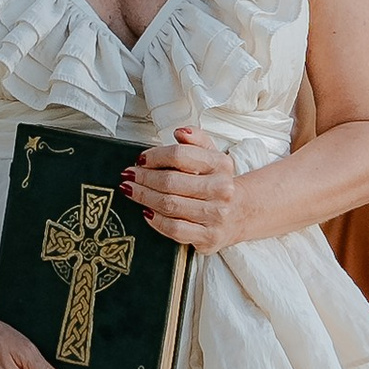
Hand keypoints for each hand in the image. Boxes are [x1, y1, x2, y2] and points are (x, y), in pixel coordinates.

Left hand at [123, 123, 246, 252]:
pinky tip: (147, 211)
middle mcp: (221, 189)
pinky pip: (174, 228)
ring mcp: (216, 215)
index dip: (155, 156)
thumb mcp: (211, 156)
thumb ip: (196, 140)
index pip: (180, 155)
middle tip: (129, 175)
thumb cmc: (217, 183)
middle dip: (143, 178)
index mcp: (221, 164)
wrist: (240, 213)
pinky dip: (156, 220)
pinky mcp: (208, 237)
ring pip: (169, 204)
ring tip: (131, 191)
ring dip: (144, 197)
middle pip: (170, 181)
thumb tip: (180, 132)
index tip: (141, 159)